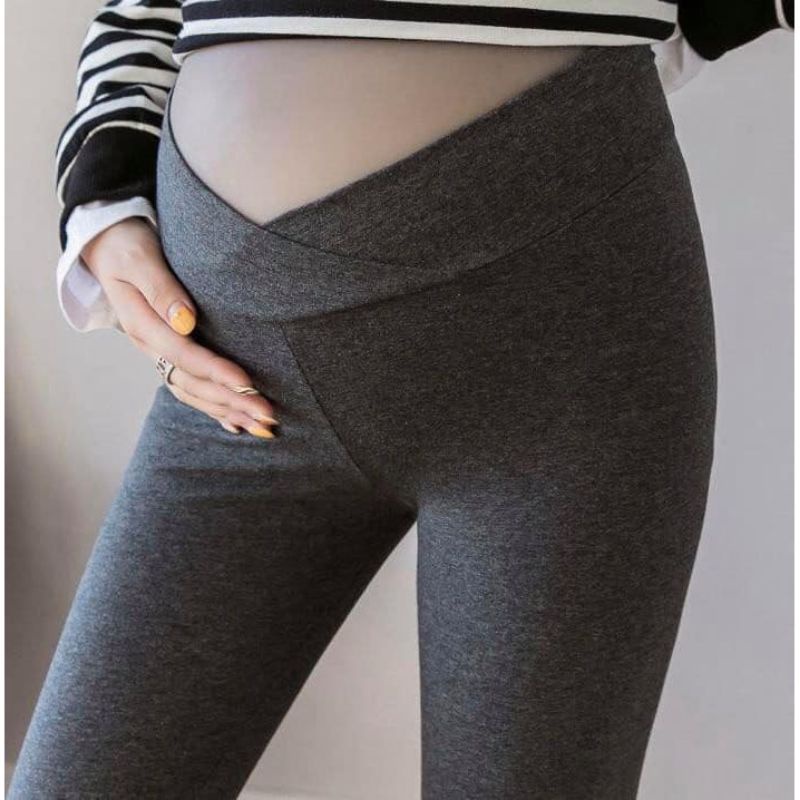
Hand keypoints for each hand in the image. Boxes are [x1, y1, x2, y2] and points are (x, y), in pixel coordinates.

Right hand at [80, 217, 277, 438]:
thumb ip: (161, 289)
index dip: (216, 371)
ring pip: (193, 392)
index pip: (183, 354)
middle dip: (231, 401)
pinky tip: (236, 424)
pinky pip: (190, 387)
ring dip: (227, 411)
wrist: (110, 246)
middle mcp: (150, 347)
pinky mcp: (169, 354)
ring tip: (261, 426)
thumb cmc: (128, 247)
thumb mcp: (139, 260)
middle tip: (268, 415)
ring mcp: (158, 354)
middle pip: (192, 383)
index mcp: (142, 325)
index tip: (247, 383)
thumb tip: (185, 321)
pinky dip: (214, 408)